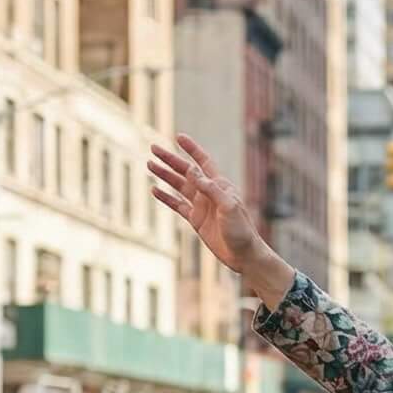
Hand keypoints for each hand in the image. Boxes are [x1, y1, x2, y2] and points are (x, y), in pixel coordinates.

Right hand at [148, 134, 291, 303]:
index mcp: (220, 186)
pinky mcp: (196, 220)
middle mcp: (209, 193)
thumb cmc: (242, 230)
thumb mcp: (228, 207)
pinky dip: (166, 198)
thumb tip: (193, 171)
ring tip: (149, 165)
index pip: (203, 162)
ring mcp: (201, 206)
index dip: (191, 149)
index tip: (178, 137)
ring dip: (165, 175)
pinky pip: (177, 205)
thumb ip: (211, 189)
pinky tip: (154, 190)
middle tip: (153, 148)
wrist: (243, 255)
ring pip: (179, 186)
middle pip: (186, 171)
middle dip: (170, 159)